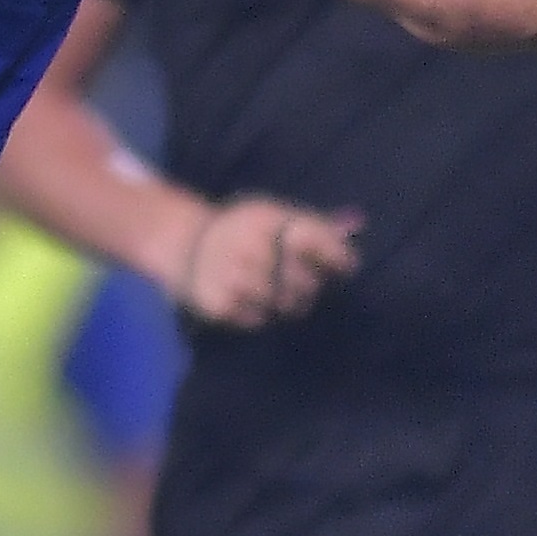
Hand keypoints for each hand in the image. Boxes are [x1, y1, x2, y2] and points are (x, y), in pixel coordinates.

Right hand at [169, 196, 361, 327]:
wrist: (181, 240)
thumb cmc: (242, 230)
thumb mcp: (272, 215)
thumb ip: (313, 227)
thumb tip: (355, 238)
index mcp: (268, 219)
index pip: (315, 241)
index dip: (336, 257)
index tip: (344, 267)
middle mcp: (250, 245)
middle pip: (306, 283)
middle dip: (307, 286)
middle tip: (294, 281)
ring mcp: (232, 275)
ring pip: (284, 305)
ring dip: (284, 302)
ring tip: (270, 290)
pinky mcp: (218, 302)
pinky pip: (258, 320)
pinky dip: (258, 314)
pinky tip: (246, 298)